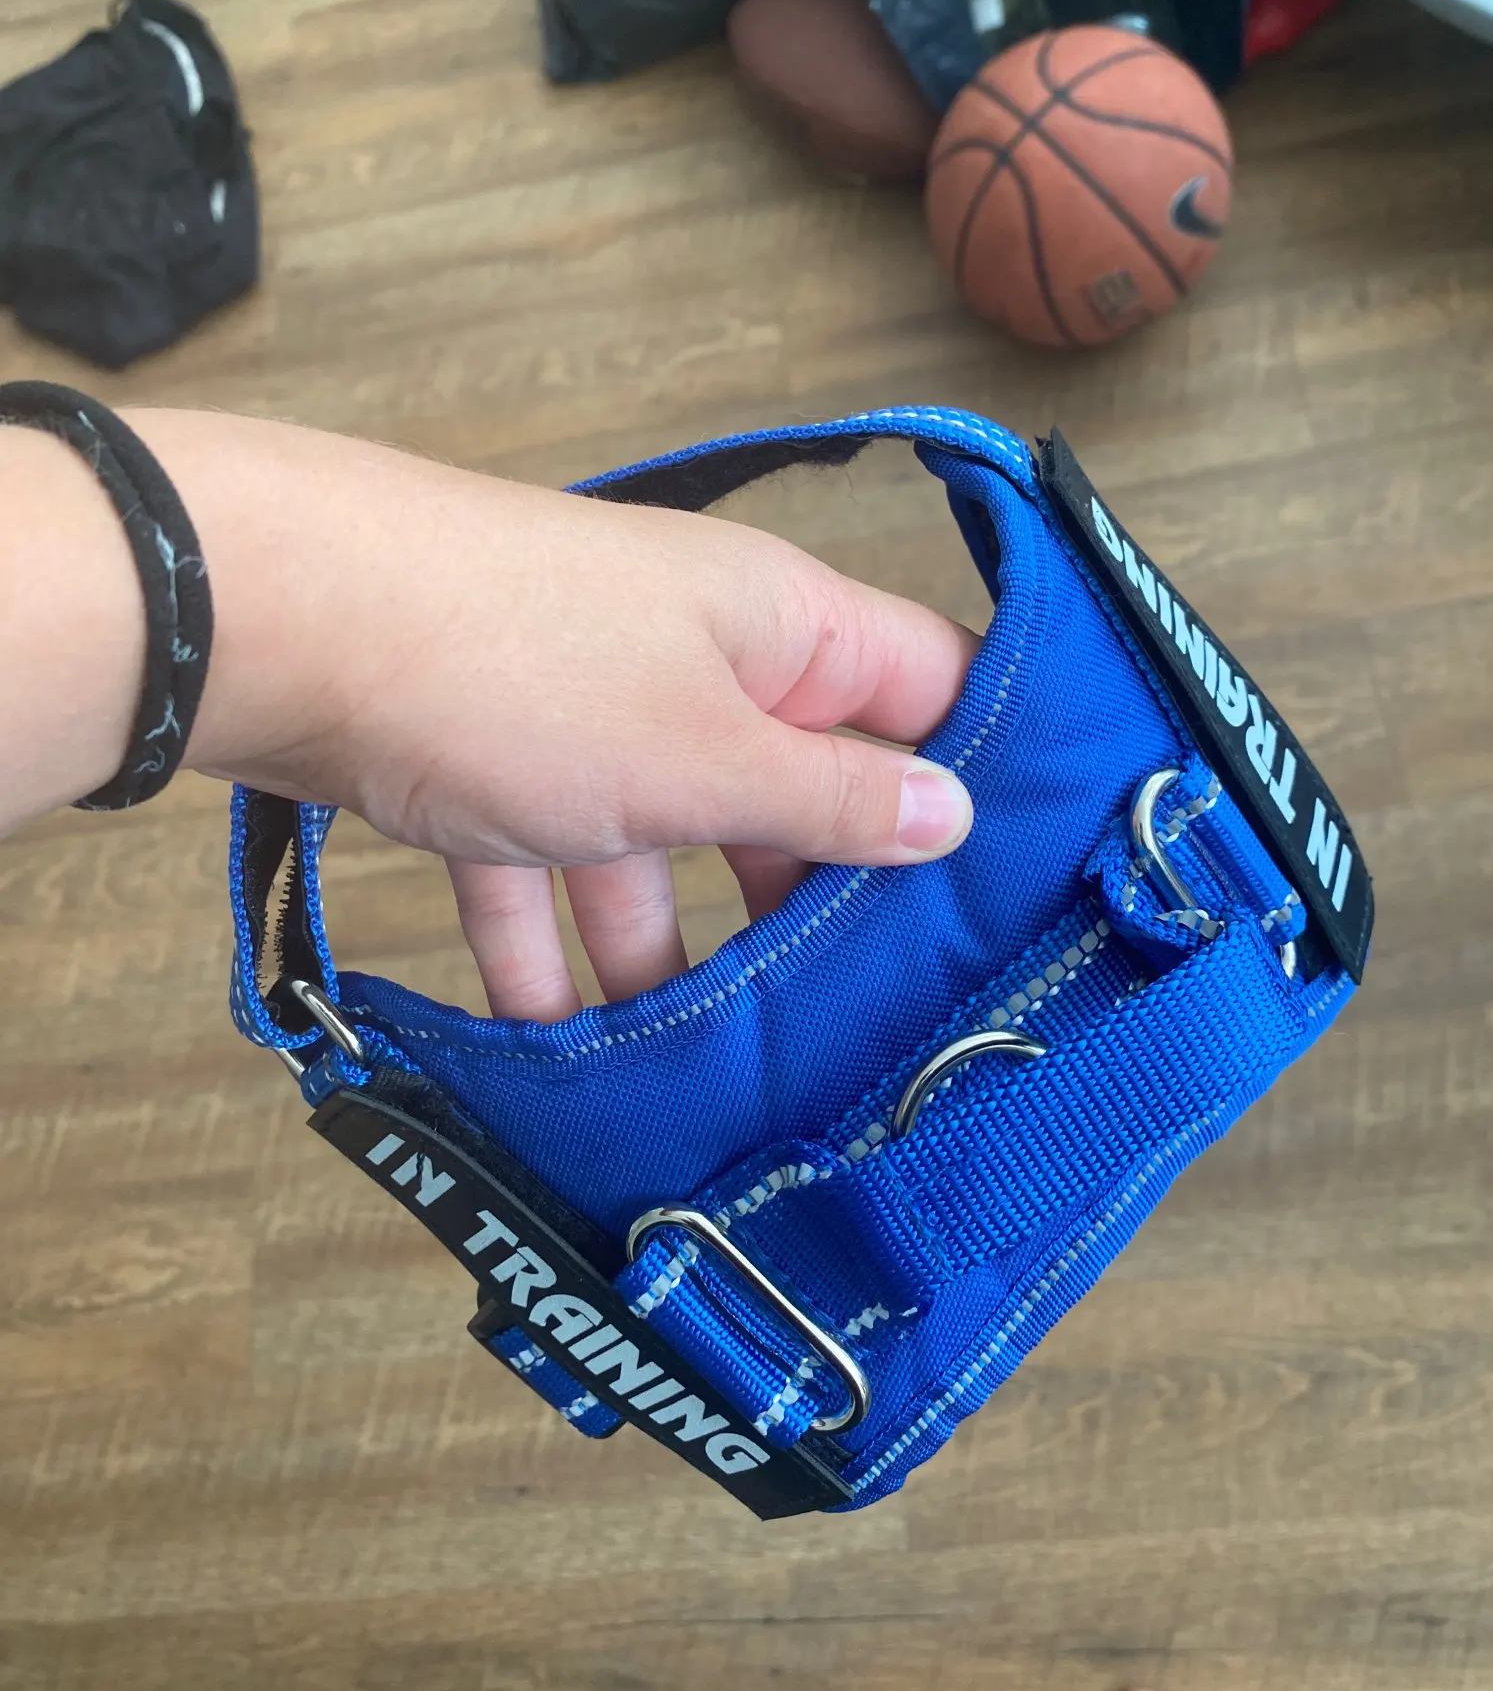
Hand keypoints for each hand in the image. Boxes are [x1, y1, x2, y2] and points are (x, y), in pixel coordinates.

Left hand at [121, 412, 979, 1019]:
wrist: (278, 620)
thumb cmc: (517, 666)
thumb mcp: (705, 757)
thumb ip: (833, 799)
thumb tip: (953, 814)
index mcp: (780, 626)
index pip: (926, 690)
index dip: (978, 778)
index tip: (1016, 894)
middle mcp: (696, 658)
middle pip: (789, 787)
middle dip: (812, 900)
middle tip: (863, 1020)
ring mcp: (588, 708)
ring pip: (659, 842)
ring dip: (665, 948)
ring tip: (696, 1070)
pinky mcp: (491, 758)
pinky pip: (544, 861)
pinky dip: (546, 943)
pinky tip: (551, 1045)